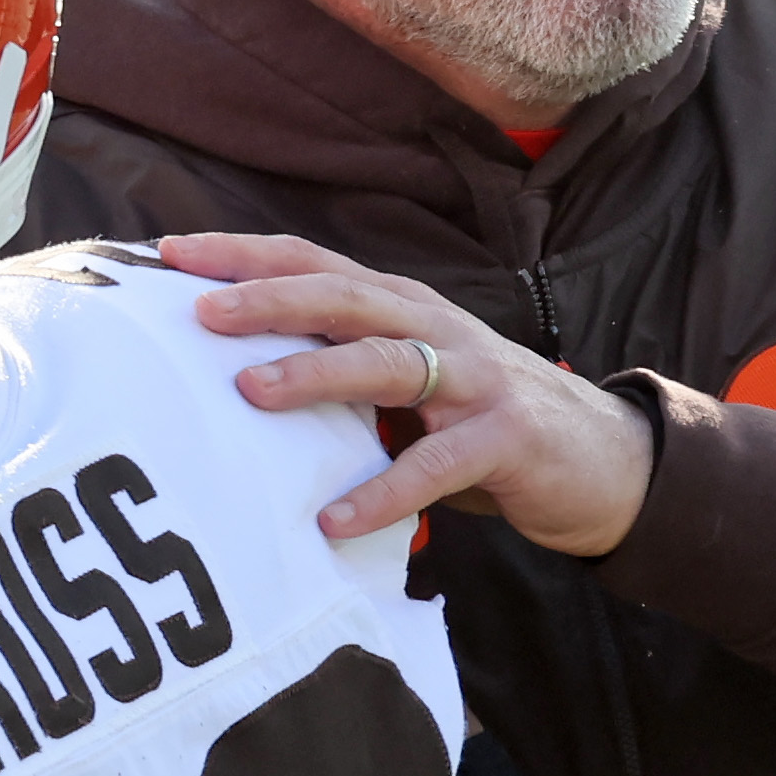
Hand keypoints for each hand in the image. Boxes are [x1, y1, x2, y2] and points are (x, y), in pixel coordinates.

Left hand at [160, 231, 654, 556]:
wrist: (605, 460)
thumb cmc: (484, 424)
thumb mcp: (413, 384)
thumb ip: (346, 371)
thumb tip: (232, 381)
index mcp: (404, 309)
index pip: (314, 264)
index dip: (245, 256)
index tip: (170, 257)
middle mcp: (436, 327)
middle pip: (344, 295)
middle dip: (270, 298)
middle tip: (200, 314)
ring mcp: (476, 379)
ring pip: (387, 361)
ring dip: (316, 372)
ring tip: (250, 391)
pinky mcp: (507, 437)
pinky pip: (436, 464)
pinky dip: (383, 491)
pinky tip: (334, 520)